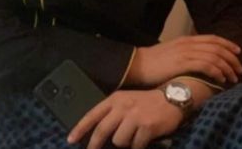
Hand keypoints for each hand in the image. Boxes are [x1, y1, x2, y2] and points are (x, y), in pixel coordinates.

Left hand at [68, 89, 182, 148]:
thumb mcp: (126, 101)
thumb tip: (98, 134)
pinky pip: (136, 146)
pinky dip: (138, 146)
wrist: (171, 98)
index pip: (93, 114)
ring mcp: (135, 116)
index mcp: (115, 99)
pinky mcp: (147, 127)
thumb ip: (113, 113)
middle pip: (102, 130)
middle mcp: (123, 106)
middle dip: (94, 145)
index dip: (80, 128)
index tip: (70, 140)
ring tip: (133, 136)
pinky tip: (143, 140)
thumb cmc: (146, 102)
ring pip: (119, 141)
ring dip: (125, 144)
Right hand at [125, 34, 241, 86]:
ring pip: (214, 56)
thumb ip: (186, 54)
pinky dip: (216, 71)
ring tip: (233, 78)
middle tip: (240, 69)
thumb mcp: (172, 53)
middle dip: (231, 57)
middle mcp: (188, 43)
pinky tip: (221, 79)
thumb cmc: (154, 62)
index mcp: (186, 39)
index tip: (238, 51)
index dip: (227, 44)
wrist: (138, 64)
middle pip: (217, 46)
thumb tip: (199, 62)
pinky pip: (206, 65)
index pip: (212, 38)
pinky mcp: (183, 62)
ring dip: (227, 67)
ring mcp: (186, 52)